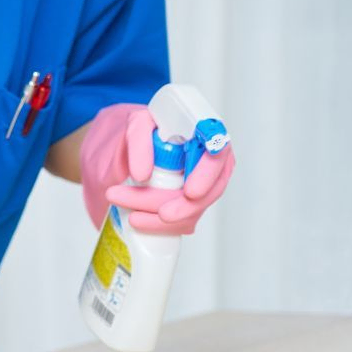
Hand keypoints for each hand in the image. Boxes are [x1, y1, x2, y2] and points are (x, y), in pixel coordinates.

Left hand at [81, 103, 234, 234]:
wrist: (140, 147)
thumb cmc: (148, 131)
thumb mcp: (138, 125)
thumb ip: (139, 142)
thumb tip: (142, 174)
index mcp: (208, 136)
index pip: (219, 153)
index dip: (207, 175)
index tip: (190, 193)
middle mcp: (213, 162)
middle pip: (207, 192)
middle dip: (182, 208)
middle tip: (155, 214)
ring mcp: (204, 186)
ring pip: (193, 212)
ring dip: (161, 220)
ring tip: (132, 217)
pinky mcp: (190, 205)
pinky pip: (182, 223)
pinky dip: (160, 226)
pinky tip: (139, 221)